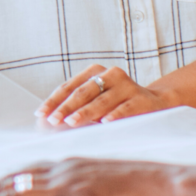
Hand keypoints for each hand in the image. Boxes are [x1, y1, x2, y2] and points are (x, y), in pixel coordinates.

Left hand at [38, 65, 177, 127]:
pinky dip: (115, 115)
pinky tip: (105, 123)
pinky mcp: (141, 99)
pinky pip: (125, 108)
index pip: (70, 86)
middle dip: (67, 107)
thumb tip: (49, 120)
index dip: (54, 100)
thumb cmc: (116, 104)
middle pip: (84, 92)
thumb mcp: (96, 101)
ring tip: (72, 122)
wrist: (154, 103)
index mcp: (95, 72)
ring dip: (86, 112)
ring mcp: (127, 86)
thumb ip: (76, 106)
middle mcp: (111, 75)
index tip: (41, 114)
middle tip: (54, 120)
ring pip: (102, 100)